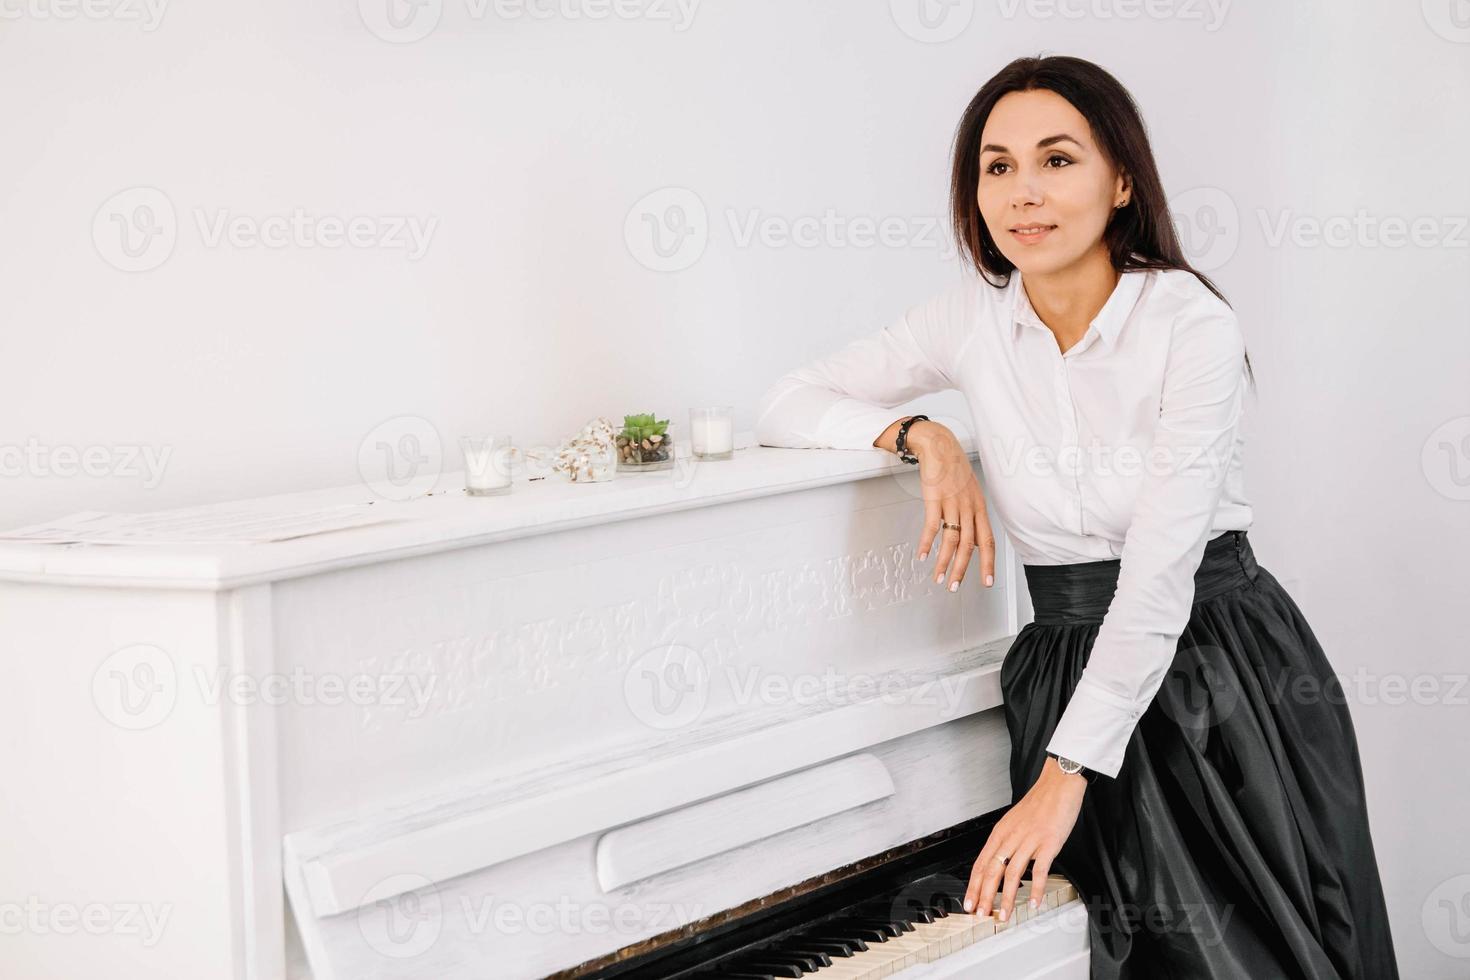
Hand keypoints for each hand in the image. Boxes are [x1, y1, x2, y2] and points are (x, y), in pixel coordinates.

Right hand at [909, 422, 995, 591]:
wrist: (939, 445)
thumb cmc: (953, 468)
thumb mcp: (970, 492)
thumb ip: (972, 516)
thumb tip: (973, 541)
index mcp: (979, 507)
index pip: (987, 540)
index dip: (988, 563)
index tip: (987, 581)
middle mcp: (968, 507)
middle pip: (969, 545)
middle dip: (962, 569)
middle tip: (955, 587)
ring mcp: (952, 503)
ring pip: (951, 540)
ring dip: (944, 562)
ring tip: (938, 578)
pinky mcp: (934, 498)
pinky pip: (931, 526)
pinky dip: (926, 543)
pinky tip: (922, 555)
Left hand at [963, 760, 1085, 921]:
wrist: (1058, 784)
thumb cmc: (1039, 804)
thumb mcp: (1015, 822)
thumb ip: (1007, 842)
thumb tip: (999, 862)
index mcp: (1000, 833)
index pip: (981, 864)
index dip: (974, 886)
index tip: (970, 903)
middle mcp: (1011, 837)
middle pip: (992, 871)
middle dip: (984, 896)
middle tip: (981, 915)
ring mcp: (1029, 840)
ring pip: (1012, 874)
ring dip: (1006, 898)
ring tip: (1004, 915)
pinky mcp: (1048, 843)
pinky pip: (1040, 869)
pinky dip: (1036, 888)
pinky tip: (1034, 902)